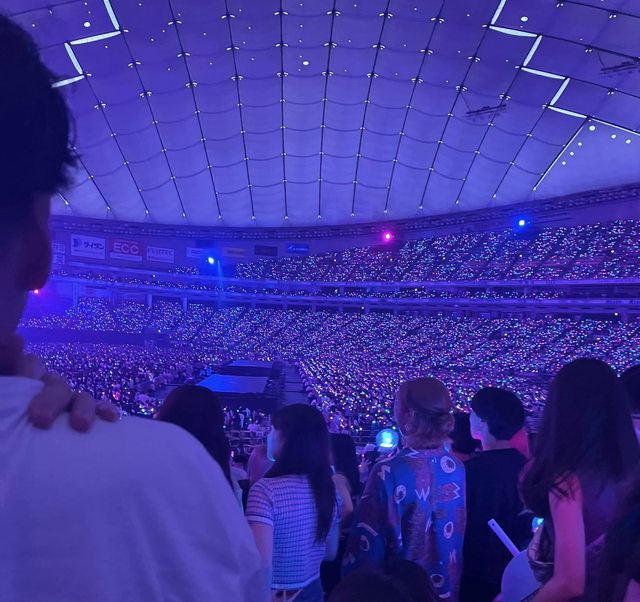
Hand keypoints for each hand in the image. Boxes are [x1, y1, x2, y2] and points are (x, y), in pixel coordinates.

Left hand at [3, 335, 119, 430]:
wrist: (11, 474)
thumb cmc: (3, 429)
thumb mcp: (2, 409)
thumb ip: (6, 389)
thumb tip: (16, 338)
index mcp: (21, 387)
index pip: (29, 365)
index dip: (27, 371)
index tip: (24, 380)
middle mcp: (44, 393)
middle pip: (54, 383)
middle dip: (50, 399)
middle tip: (40, 420)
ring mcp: (65, 408)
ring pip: (79, 397)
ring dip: (82, 407)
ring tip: (80, 426)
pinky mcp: (81, 423)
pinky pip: (98, 411)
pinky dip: (104, 411)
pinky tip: (109, 419)